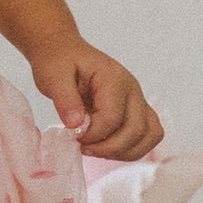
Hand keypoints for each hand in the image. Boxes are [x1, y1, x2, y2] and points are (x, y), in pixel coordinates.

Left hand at [26, 36, 163, 160]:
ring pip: (149, 135)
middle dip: (108, 147)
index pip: (112, 118)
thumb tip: (77, 125)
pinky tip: (104, 147)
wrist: (63, 51)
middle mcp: (133, 89)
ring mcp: (137, 100)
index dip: (93, 134)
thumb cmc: (58, 61)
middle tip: (83, 147)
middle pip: (136, 130)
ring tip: (95, 149)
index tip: (72, 135)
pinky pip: (146, 135)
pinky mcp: (135, 110)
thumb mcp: (53, 76)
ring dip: (123, 151)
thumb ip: (65, 100)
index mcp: (114, 78)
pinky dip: (129, 148)